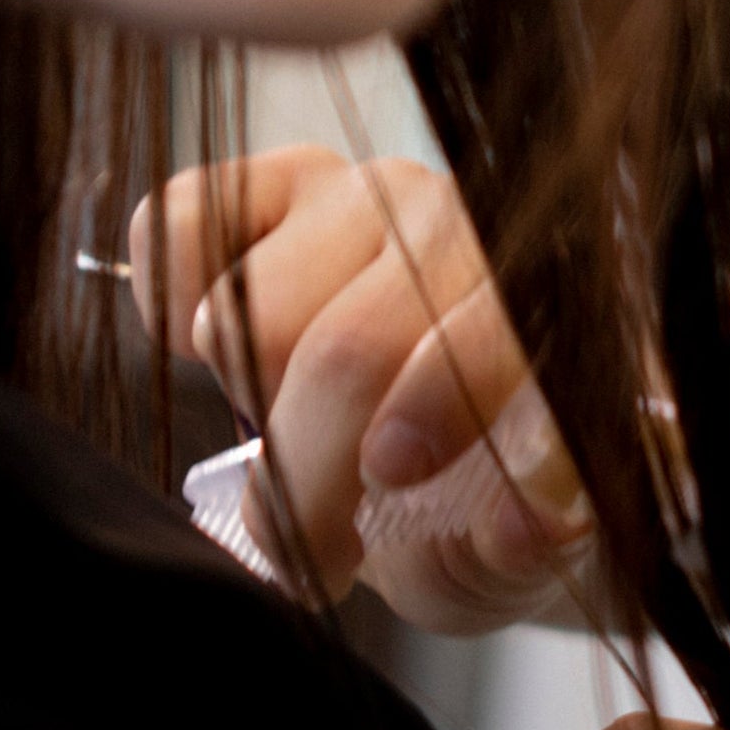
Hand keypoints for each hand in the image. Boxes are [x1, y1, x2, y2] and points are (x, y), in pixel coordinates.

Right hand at [128, 146, 592, 629]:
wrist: (463, 432)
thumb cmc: (495, 491)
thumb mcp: (523, 548)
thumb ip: (532, 542)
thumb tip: (522, 523)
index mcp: (555, 314)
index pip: (497, 335)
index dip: (436, 399)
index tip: (388, 473)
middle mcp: (470, 232)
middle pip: (350, 345)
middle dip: (308, 465)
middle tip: (316, 542)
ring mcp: (378, 195)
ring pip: (253, 310)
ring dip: (257, 395)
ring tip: (306, 424)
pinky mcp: (288, 180)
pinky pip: (181, 228)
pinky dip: (174, 304)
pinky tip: (236, 353)